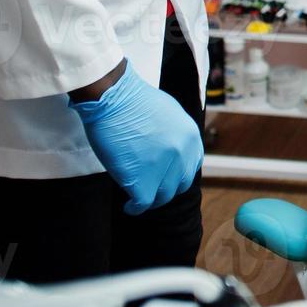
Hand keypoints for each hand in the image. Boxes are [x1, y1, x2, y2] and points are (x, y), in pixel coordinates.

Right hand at [69, 62, 202, 214]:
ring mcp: (164, 168)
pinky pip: (143, 203)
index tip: (164, 178)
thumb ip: (177, 137)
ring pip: (162, 196)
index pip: (191, 168)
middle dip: (164, 189)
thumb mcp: (171, 115)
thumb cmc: (135, 102)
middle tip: (149, 188)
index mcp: (191, 138)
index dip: (177, 175)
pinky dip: (135, 208)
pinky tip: (128, 206)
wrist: (114, 98)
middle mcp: (183, 154)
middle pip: (178, 185)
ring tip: (137, 198)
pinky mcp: (142, 179)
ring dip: (150, 199)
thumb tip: (173, 154)